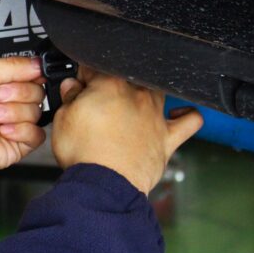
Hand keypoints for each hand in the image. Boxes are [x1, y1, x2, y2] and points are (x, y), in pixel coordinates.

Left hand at [0, 57, 46, 192]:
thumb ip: (11, 64)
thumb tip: (37, 63)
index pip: (29, 73)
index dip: (28, 74)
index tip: (18, 76)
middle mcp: (5, 101)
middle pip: (36, 91)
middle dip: (16, 93)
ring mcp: (11, 123)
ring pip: (37, 112)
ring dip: (13, 112)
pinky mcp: (16, 144)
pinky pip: (37, 134)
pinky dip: (21, 130)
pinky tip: (2, 130)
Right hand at [51, 67, 203, 194]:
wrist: (103, 184)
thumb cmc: (84, 154)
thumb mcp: (63, 120)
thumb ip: (70, 98)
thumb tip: (72, 87)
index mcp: (109, 84)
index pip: (93, 67)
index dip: (81, 77)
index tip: (76, 88)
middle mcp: (137, 95)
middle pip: (125, 76)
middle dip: (109, 84)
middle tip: (96, 102)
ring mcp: (155, 116)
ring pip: (157, 90)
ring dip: (144, 92)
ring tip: (130, 104)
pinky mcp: (168, 138)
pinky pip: (190, 120)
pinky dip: (186, 114)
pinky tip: (177, 113)